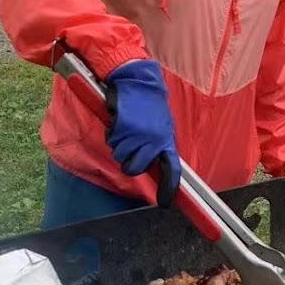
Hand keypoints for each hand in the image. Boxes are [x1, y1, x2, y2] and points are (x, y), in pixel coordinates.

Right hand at [105, 60, 180, 206]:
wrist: (137, 80)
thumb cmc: (148, 103)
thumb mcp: (160, 125)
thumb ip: (157, 144)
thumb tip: (153, 164)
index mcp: (166, 140)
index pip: (172, 171)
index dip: (167, 189)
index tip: (164, 203)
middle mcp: (154, 141)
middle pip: (134, 168)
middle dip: (128, 161)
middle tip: (128, 147)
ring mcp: (138, 135)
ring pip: (121, 155)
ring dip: (119, 145)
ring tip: (125, 128)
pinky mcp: (123, 128)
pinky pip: (113, 141)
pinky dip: (112, 134)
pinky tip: (119, 121)